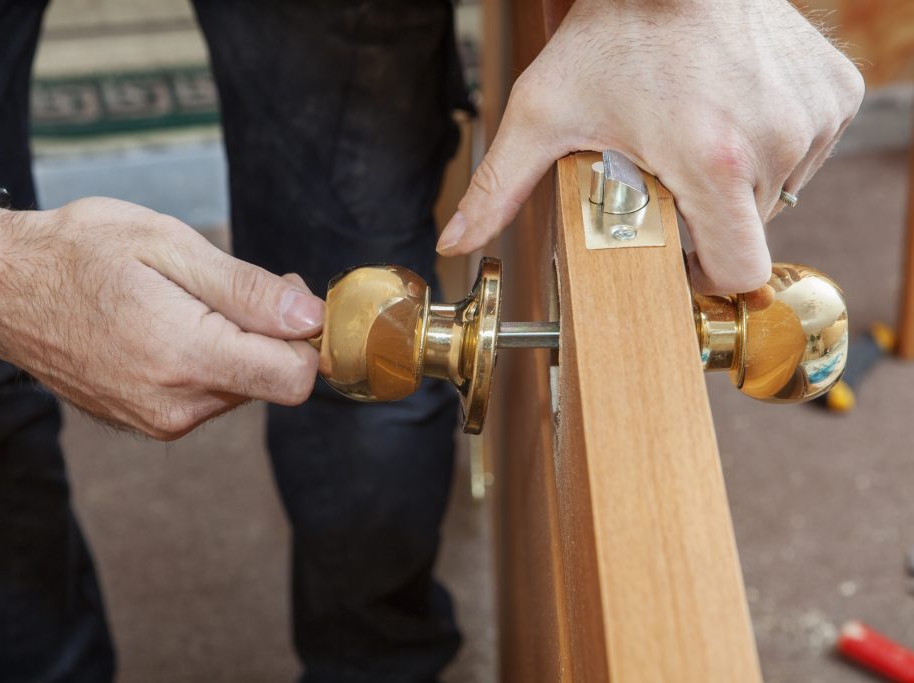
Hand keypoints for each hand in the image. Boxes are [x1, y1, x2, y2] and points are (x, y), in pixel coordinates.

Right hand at [0, 197, 322, 439]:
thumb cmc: (77, 252)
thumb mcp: (167, 245)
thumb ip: (247, 289)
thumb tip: (311, 317)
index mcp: (184, 356)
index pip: (293, 379)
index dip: (306, 337)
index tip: (289, 297)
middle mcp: (175, 404)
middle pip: (271, 383)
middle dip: (271, 335)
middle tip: (234, 283)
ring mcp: (158, 421)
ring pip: (241, 389)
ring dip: (237, 346)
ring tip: (192, 299)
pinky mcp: (147, 423)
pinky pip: (207, 396)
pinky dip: (208, 361)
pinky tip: (174, 324)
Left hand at [437, 0, 864, 293]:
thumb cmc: (615, 31)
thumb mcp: (545, 111)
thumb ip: (499, 186)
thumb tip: (457, 242)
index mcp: (712, 163)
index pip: (738, 272)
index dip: (704, 272)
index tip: (681, 253)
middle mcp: (775, 143)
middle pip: (750, 230)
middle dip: (709, 214)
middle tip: (670, 169)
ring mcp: (813, 117)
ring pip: (780, 189)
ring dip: (740, 177)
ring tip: (698, 131)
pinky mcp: (836, 93)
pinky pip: (809, 147)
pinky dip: (773, 139)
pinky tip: (733, 107)